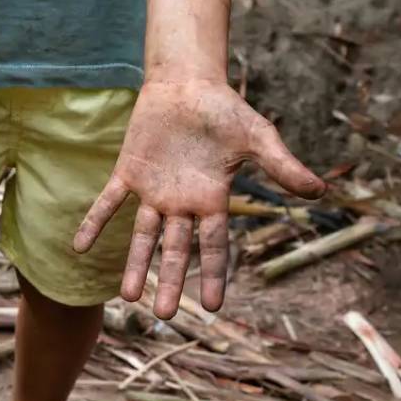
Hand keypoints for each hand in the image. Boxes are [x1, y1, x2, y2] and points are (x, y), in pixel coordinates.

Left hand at [74, 80, 325, 317]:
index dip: (212, 275)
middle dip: (171, 281)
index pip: (213, 246)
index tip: (212, 307)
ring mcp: (153, 191)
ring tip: (128, 297)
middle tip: (165, 315)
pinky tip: (79, 246)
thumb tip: (320, 191)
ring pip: (142, 235)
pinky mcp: (128, 172)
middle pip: (176, 250)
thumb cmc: (225, 111)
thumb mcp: (259, 138)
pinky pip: (108, 202)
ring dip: (135, 264)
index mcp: (212, 200)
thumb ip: (282, 166)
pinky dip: (94, 222)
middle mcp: (181, 203)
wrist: (187, 85)